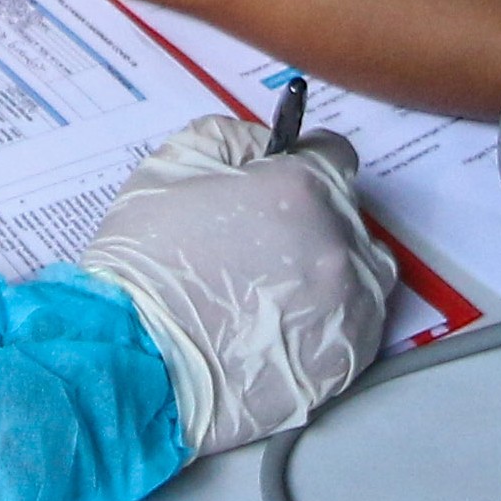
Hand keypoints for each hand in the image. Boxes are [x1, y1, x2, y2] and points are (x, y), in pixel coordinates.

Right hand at [76, 114, 394, 458]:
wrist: (137, 363)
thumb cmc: (146, 267)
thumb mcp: (170, 167)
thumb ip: (233, 137)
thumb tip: (265, 146)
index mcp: (302, 188)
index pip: (334, 155)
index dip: (303, 164)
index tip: (282, 182)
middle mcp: (338, 244)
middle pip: (347, 215)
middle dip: (311, 219)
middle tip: (261, 245)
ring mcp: (350, 307)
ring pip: (363, 271)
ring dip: (329, 270)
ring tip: (276, 291)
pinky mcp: (347, 361)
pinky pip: (359, 326)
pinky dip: (331, 321)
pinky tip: (284, 327)